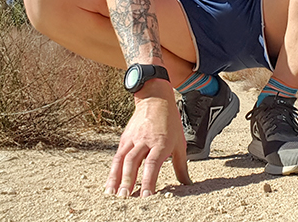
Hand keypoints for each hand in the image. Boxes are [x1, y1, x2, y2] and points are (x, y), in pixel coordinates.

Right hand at [104, 80, 190, 196]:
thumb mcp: (180, 142)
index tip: (146, 195)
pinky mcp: (125, 139)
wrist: (155, 99)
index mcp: (161, 142)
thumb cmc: (170, 121)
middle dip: (129, 180)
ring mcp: (133, 139)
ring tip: (114, 195)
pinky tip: (110, 185)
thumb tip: (187, 184)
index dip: (149, 180)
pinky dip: (112, 171)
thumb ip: (181, 165)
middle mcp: (145, 140)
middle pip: (134, 161)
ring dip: (117, 178)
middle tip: (126, 198)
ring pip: (123, 159)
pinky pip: (117, 156)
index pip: (153, 163)